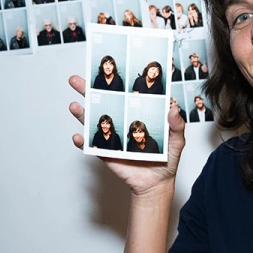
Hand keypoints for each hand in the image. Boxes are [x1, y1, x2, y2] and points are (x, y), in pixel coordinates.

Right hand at [69, 75, 185, 196]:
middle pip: (101, 102)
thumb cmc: (167, 159)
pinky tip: (78, 137)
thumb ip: (176, 125)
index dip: (114, 81)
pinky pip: (90, 146)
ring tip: (75, 106)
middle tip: (76, 80)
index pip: (123, 94)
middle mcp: (120, 121)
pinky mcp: (105, 153)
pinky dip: (82, 142)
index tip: (105, 68)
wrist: (156, 184)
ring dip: (81, 113)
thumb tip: (173, 108)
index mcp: (136, 113)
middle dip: (87, 90)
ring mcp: (111, 136)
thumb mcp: (177, 140)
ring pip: (92, 121)